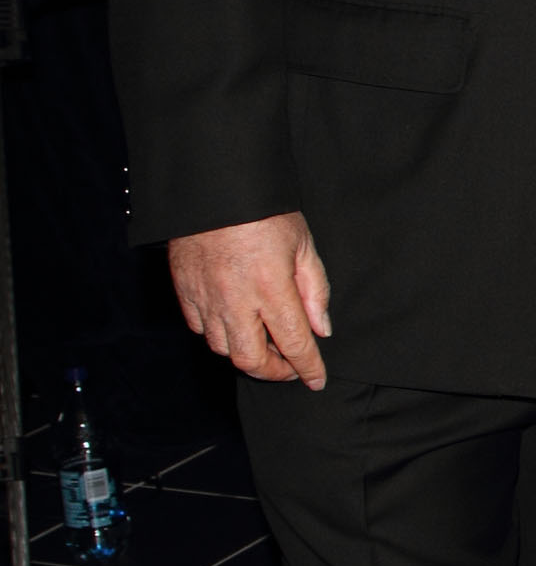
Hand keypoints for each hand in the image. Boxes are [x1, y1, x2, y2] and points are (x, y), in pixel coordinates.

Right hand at [168, 212, 331, 387]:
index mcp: (270, 287)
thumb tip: (321, 328)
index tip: (317, 380)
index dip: (308, 368)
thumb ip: (314, 290)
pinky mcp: (185, 289)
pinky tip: (234, 322)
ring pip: (222, 348)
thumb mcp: (303, 243)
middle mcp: (235, 299)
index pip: (294, 343)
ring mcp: (206, 297)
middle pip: (251, 360)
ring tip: (263, 340)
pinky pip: (199, 328)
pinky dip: (218, 333)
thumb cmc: (262, 209)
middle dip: (273, 372)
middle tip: (289, 364)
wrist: (213, 185)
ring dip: (246, 353)